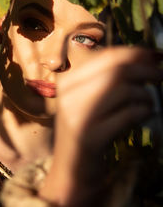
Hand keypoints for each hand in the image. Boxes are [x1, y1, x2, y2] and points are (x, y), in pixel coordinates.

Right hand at [40, 46, 162, 205]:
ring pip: (123, 90)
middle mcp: (69, 95)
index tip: (154, 56)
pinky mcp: (90, 137)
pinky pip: (128, 114)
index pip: (106, 57)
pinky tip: (145, 115)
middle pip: (116, 70)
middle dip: (145, 69)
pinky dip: (143, 111)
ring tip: (149, 102)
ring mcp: (78, 116)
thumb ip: (108, 78)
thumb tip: (144, 56)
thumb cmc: (86, 129)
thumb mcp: (90, 100)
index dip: (135, 53)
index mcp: (69, 81)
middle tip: (161, 74)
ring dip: (144, 94)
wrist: (70, 170)